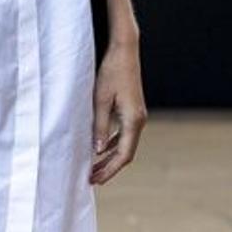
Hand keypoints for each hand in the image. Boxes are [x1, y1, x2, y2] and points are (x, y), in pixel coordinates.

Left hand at [90, 40, 145, 185]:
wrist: (124, 52)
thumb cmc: (111, 72)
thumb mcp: (100, 100)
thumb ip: (99, 126)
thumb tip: (97, 151)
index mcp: (133, 120)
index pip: (123, 155)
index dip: (109, 170)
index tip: (95, 180)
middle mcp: (139, 120)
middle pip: (125, 153)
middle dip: (109, 168)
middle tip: (91, 179)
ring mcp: (138, 116)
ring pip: (125, 145)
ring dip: (110, 158)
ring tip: (93, 168)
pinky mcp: (133, 111)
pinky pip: (124, 134)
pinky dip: (112, 145)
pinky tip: (100, 150)